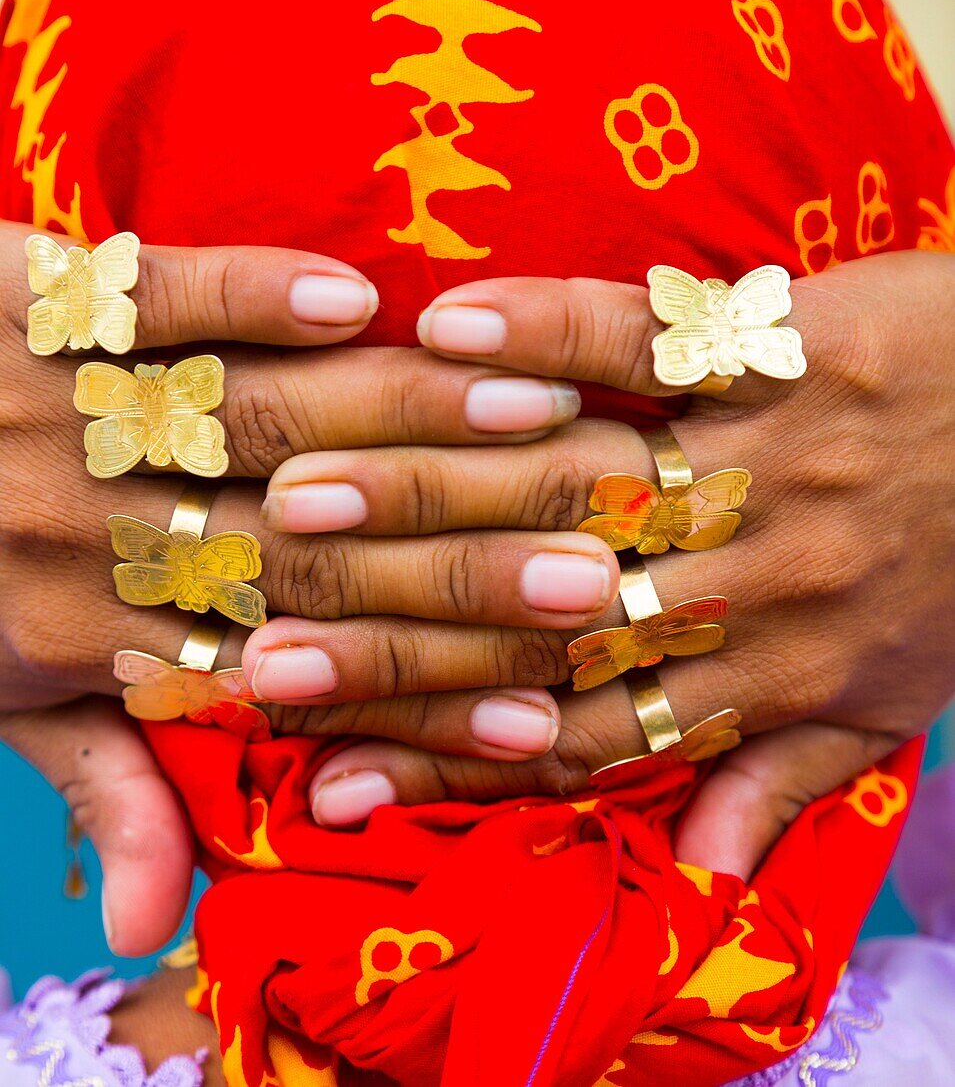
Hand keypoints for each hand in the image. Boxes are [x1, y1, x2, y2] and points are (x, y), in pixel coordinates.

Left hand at [0, 219, 584, 949]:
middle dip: (461, 568)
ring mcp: (60, 409)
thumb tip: (146, 929)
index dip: (423, 703)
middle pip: (306, 553)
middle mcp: (90, 531)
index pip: (294, 674)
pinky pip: (149, 296)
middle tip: (596, 574)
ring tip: (535, 419)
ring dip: (398, 422)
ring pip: (250, 422)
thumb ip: (98, 792)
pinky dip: (247, 297)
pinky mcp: (27, 296)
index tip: (546, 716)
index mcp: (89, 640)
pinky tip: (356, 300)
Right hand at [281, 250, 954, 877]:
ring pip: (576, 485)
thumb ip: (782, 772)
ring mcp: (768, 459)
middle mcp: (752, 581)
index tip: (326, 782)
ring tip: (300, 495)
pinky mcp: (790, 343)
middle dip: (397, 643)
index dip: (445, 759)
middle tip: (263, 656)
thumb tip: (694, 863)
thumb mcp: (889, 701)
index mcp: (767, 671)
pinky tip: (441, 326)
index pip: (575, 729)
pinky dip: (548, 332)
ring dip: (432, 488)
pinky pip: (653, 337)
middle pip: (547, 618)